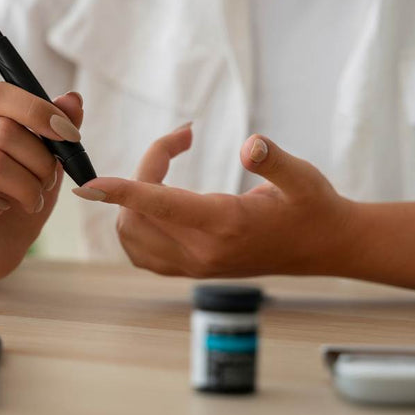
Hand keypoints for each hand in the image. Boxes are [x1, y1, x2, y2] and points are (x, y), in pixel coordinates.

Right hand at [0, 83, 83, 278]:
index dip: (37, 110)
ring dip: (28, 187)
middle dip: (41, 160)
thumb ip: (58, 128)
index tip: (69, 134)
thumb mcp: (46, 159)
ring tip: (33, 200)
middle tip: (49, 180)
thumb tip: (73, 99)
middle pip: (2, 131)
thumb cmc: (18, 194)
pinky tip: (1, 210)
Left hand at [72, 124, 354, 277]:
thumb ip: (273, 161)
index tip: (90, 183)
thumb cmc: (312, 207)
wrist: (324, 248)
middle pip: (137, 214)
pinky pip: (141, 253)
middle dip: (141, 173)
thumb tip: (249, 144)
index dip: (123, 191)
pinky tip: (158, 200)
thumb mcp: (303, 177)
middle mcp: (202, 252)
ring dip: (133, 200)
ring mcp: (193, 266)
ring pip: (132, 236)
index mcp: (225, 225)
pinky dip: (135, 223)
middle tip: (179, 143)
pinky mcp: (190, 270)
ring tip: (168, 169)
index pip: (161, 206)